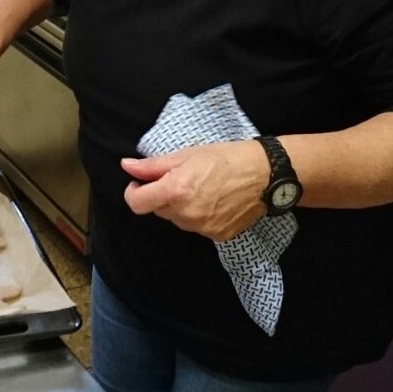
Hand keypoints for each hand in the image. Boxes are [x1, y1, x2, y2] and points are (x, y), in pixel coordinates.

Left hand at [121, 140, 268, 240]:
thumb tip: (127, 167)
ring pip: (178, 220)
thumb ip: (154, 165)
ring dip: (181, 207)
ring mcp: (202, 228)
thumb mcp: (188, 155)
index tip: (141, 183)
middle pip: (158, 210)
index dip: (134, 192)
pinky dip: (199, 216)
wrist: (266, 175)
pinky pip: (197, 227)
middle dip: (163, 196)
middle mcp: (186, 214)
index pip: (136, 203)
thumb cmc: (228, 158)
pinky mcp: (217, 236)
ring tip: (203, 188)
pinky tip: (215, 201)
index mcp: (175, 191)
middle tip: (182, 178)